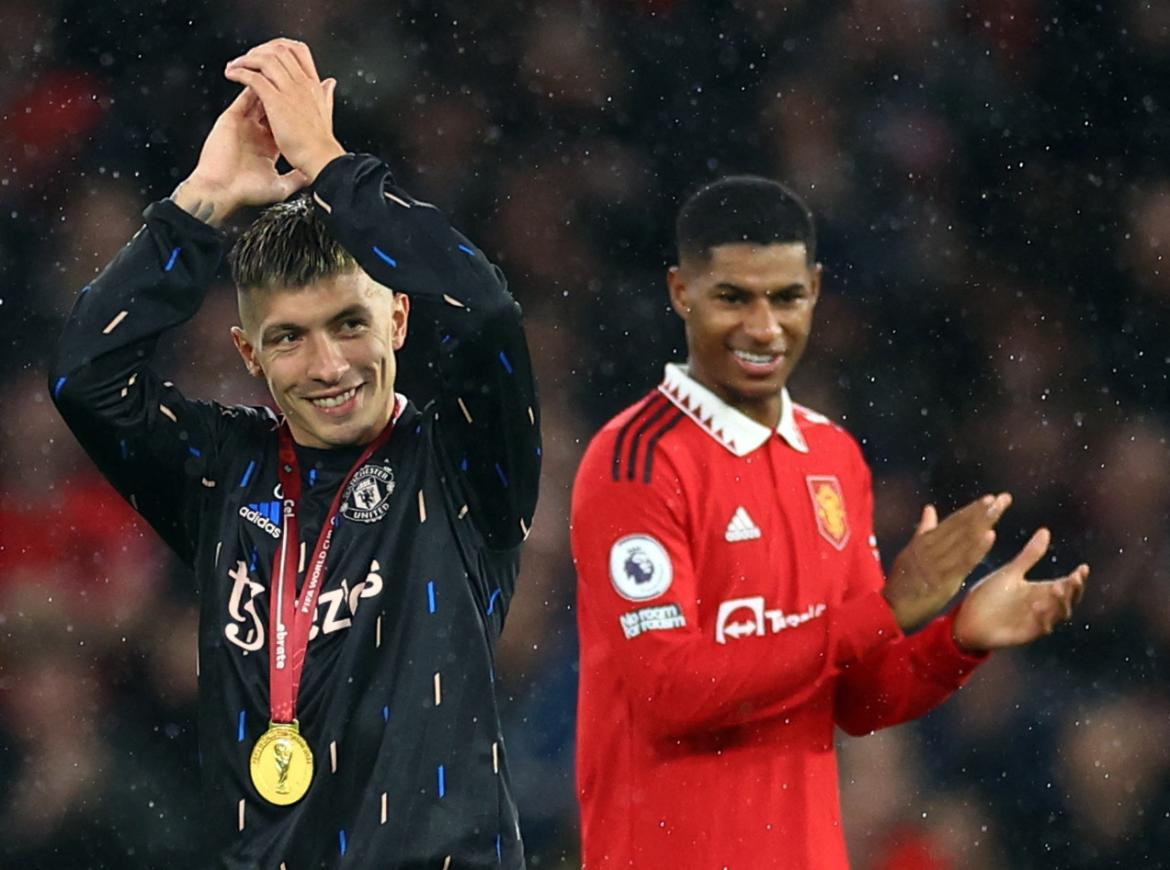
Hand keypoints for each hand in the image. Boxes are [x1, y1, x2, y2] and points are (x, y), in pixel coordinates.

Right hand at [173, 86, 311, 225]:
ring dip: (270, 87)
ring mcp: (244, 125)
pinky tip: (264, 77)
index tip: (309, 108)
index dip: (296, 116)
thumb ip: (296, 179)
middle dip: (285, 97)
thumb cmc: (246, 190)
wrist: (221, 190)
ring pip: (260, 99)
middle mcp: (257, 134)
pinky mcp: (231, 119)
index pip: (285, 125)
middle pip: (273, 109)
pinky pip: (244, 98)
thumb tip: (312, 177)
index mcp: (269, 148)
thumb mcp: (280, 187)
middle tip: (298, 85)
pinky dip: (253, 85)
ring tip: (283, 76)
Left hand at [224, 38, 345, 181]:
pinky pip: (254, 78)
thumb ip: (325, 95)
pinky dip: (240, 72)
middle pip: (279, 50)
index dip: (279, 47)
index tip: (266, 53)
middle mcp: (302, 83)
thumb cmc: (321, 143)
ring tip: (234, 65)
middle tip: (246, 59)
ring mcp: (290, 90)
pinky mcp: (276, 101)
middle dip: (259, 50)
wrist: (321, 158)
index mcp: (313, 85)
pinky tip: (231, 74)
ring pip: (265, 59)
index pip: (297, 50)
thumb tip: (329, 83)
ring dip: (246, 59)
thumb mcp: (326, 112)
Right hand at [883, 493, 1011, 629]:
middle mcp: (931, 549)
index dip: (971, 510)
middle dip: (981, 512)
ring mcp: (937, 564)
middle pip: (960, 527)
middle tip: (1001, 499)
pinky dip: (977, 549)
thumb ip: (923, 531)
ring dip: (982, 524)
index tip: (989, 499)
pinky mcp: (943, 581)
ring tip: (998, 510)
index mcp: (924, 542)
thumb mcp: (910, 552)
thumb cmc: (901, 581)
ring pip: (963, 541)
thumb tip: (929, 508)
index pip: (952, 522)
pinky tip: (990, 536)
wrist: (891, 607)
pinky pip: (963, 562)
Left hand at [952, 528, 1087, 650]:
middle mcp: (1044, 606)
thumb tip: (1045, 530)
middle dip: (1074, 590)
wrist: (968, 618)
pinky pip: (1042, 627)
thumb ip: (1029, 555)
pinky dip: (1044, 617)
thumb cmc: (990, 595)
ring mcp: (1038, 621)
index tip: (1083, 567)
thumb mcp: (1010, 572)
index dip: (1078, 578)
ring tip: (1056, 588)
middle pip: (1069, 599)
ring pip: (1059, 614)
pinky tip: (1038, 606)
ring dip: (1060, 602)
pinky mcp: (1028, 633)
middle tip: (1074, 578)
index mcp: (1041, 590)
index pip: (1067, 584)